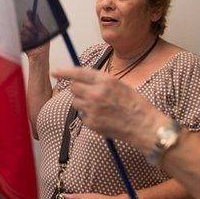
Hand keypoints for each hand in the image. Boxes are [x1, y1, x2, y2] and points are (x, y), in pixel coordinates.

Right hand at [21, 10, 50, 59]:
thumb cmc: (43, 47)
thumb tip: (36, 15)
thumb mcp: (44, 33)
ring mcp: (23, 36)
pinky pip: (19, 37)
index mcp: (34, 28)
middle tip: (35, 32)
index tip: (29, 11)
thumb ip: (39, 24)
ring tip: (33, 41)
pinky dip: (25, 40)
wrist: (39, 56)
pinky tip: (29, 43)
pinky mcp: (19, 42)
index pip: (30, 19)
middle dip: (30, 26)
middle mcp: (28, 31)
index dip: (30, 14)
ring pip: (23, 31)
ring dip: (29, 36)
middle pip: (25, 23)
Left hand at [51, 66, 169, 152]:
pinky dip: (88, 114)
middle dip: (78, 89)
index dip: (65, 72)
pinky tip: (101, 116)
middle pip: (74, 87)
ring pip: (75, 101)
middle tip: (89, 93)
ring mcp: (93, 109)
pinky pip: (82, 114)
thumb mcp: (120, 85)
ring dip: (82, 102)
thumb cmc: (135, 105)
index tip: (55, 72)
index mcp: (106, 80)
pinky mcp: (91, 122)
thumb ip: (101, 81)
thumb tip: (83, 79)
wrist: (144, 126)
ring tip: (99, 106)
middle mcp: (97, 93)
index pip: (79, 73)